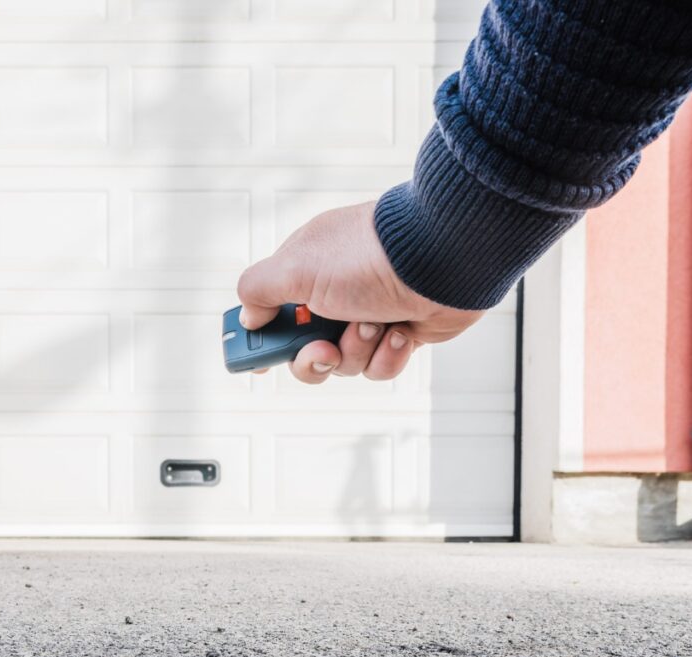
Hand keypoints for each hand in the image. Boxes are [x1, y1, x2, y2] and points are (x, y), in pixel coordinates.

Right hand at [235, 201, 484, 383]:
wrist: (443, 259)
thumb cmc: (369, 257)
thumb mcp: (296, 267)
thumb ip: (259, 288)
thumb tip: (248, 314)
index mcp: (306, 270)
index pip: (272, 310)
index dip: (264, 338)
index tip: (257, 363)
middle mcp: (336, 292)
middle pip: (305, 348)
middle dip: (313, 357)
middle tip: (324, 350)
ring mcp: (369, 312)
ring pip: (345, 361)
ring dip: (357, 349)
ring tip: (374, 322)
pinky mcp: (401, 332)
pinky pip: (381, 365)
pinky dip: (388, 354)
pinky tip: (400, 330)